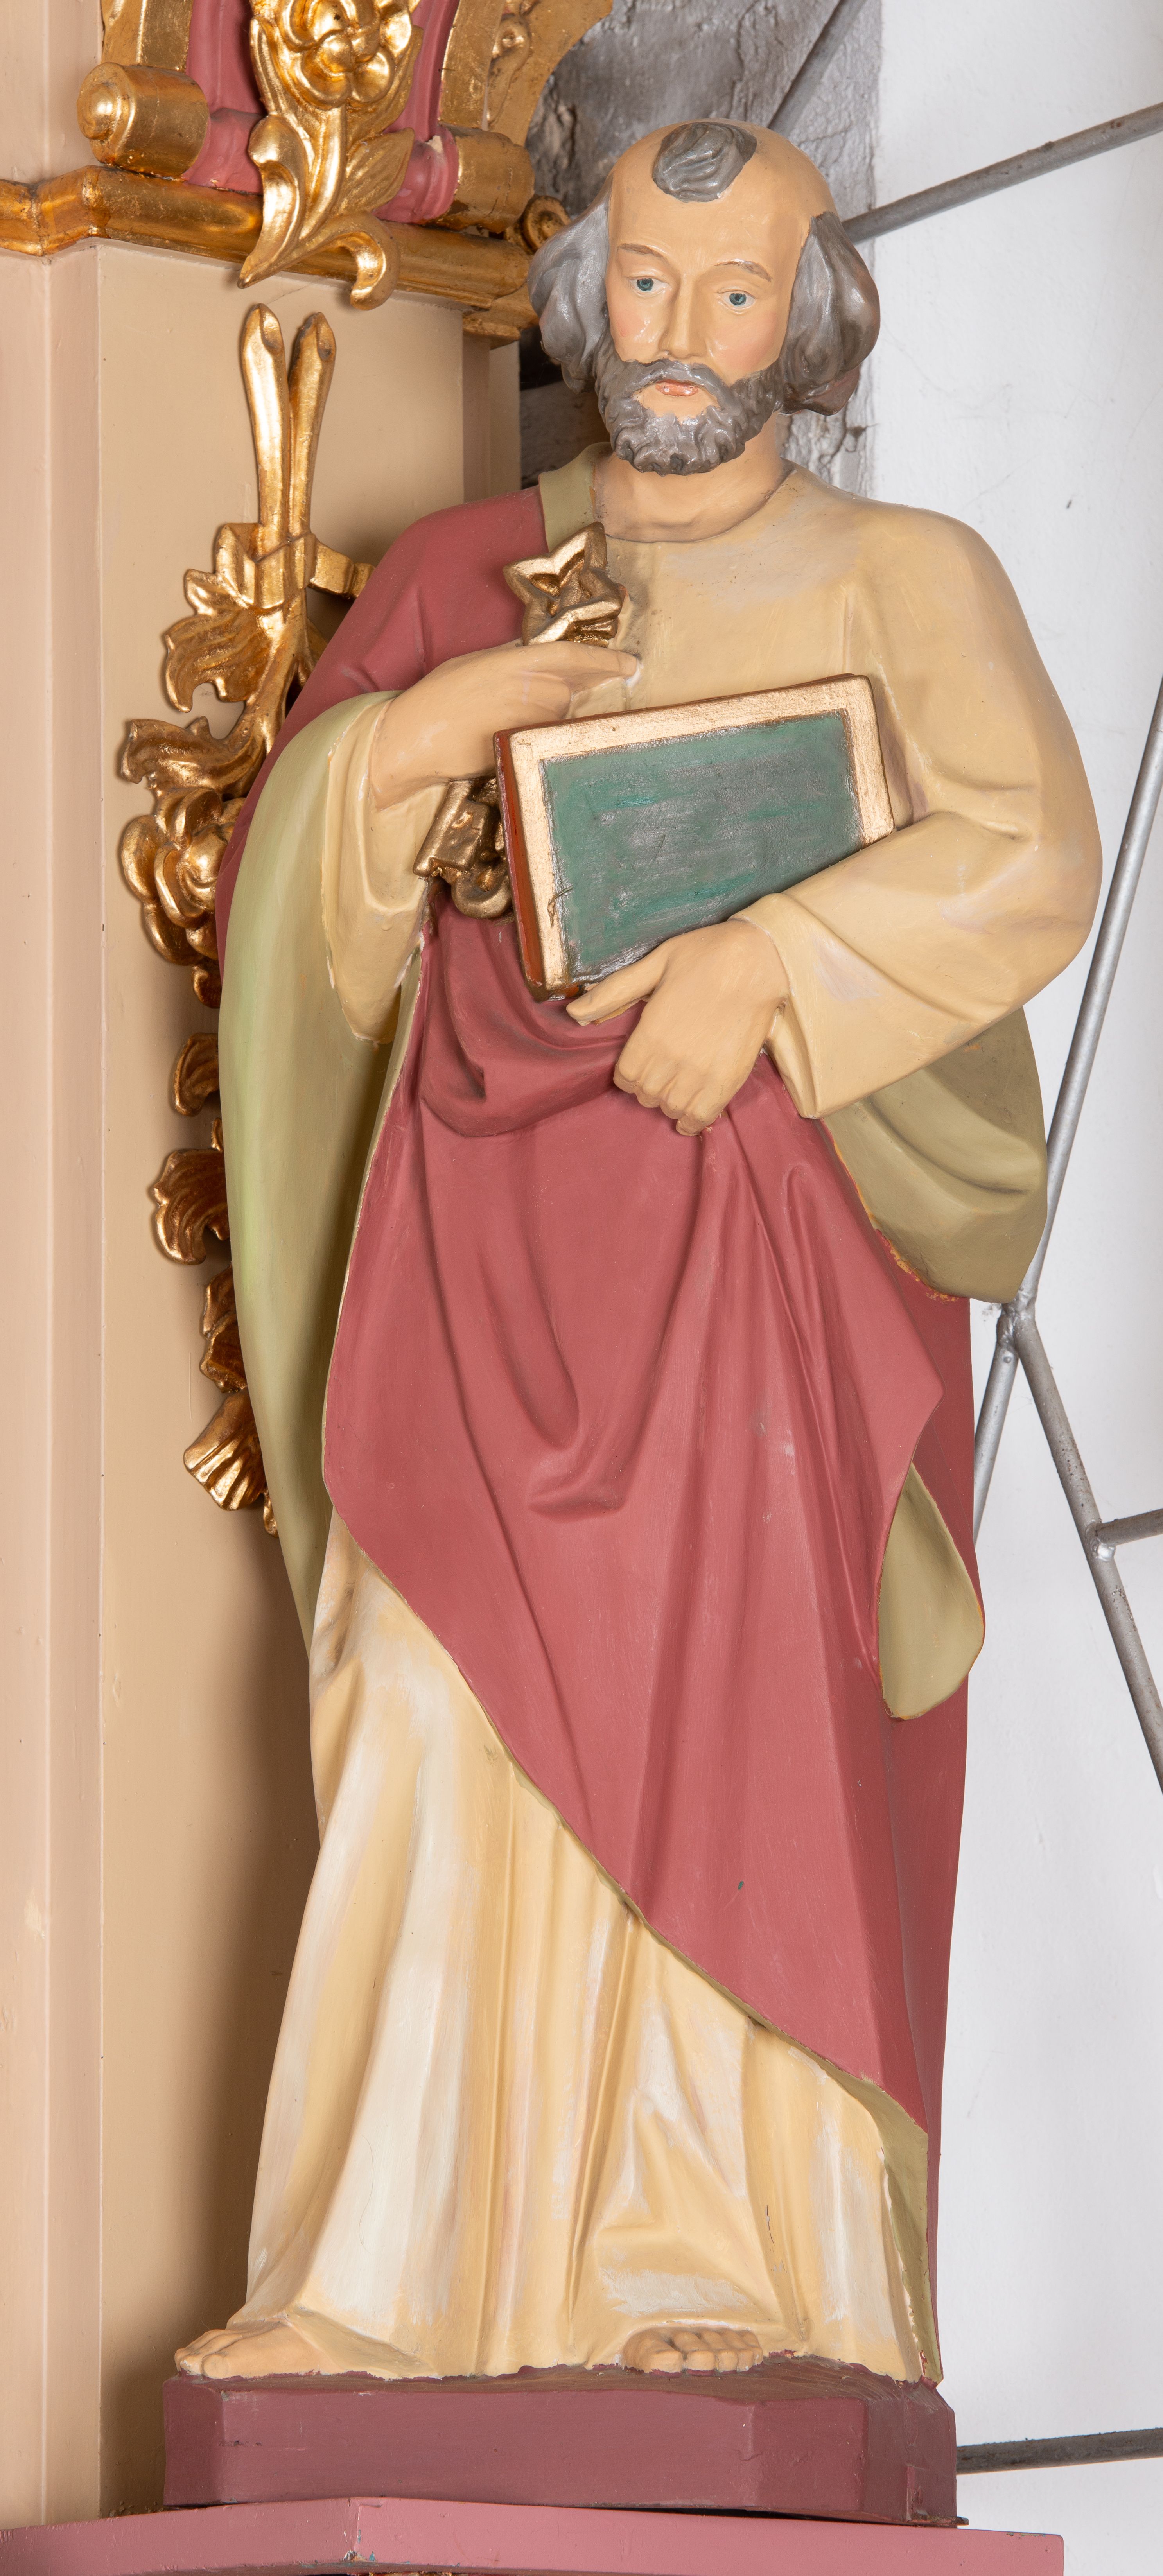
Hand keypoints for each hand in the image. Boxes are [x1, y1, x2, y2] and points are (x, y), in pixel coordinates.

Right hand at [370, 641, 637, 804]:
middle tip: (539, 705)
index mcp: (516, 660)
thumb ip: (512, 664)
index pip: (573, 658)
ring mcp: (526, 719)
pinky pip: (540, 740)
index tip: (631, 666)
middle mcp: (528, 688)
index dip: (606, 661)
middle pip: (568, 694)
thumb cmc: (438, 698)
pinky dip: (532, 738)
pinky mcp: (521, 746)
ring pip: (555, 720)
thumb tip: (539, 667)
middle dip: (560, 699)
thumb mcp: (476, 665)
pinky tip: (503, 736)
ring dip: (540, 721)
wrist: (414, 736)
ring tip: (502, 721)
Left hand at [567, 918, 788, 1135]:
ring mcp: (701, 1072)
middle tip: (660, 1072)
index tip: (639, 1065)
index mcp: (649, 1033)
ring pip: (671, 1107)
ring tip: (676, 1087)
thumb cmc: (703, 956)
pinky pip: (701, 1116)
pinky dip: (692, 1120)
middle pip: (646, 1094)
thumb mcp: (653, 964)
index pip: (624, 1077)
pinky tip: (689, 1115)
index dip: (629, 1074)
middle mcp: (671, 1059)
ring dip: (669, 1102)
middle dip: (648, 1086)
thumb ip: (613, 992)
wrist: (756, 959)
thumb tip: (574, 1013)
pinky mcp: (728, 1079)